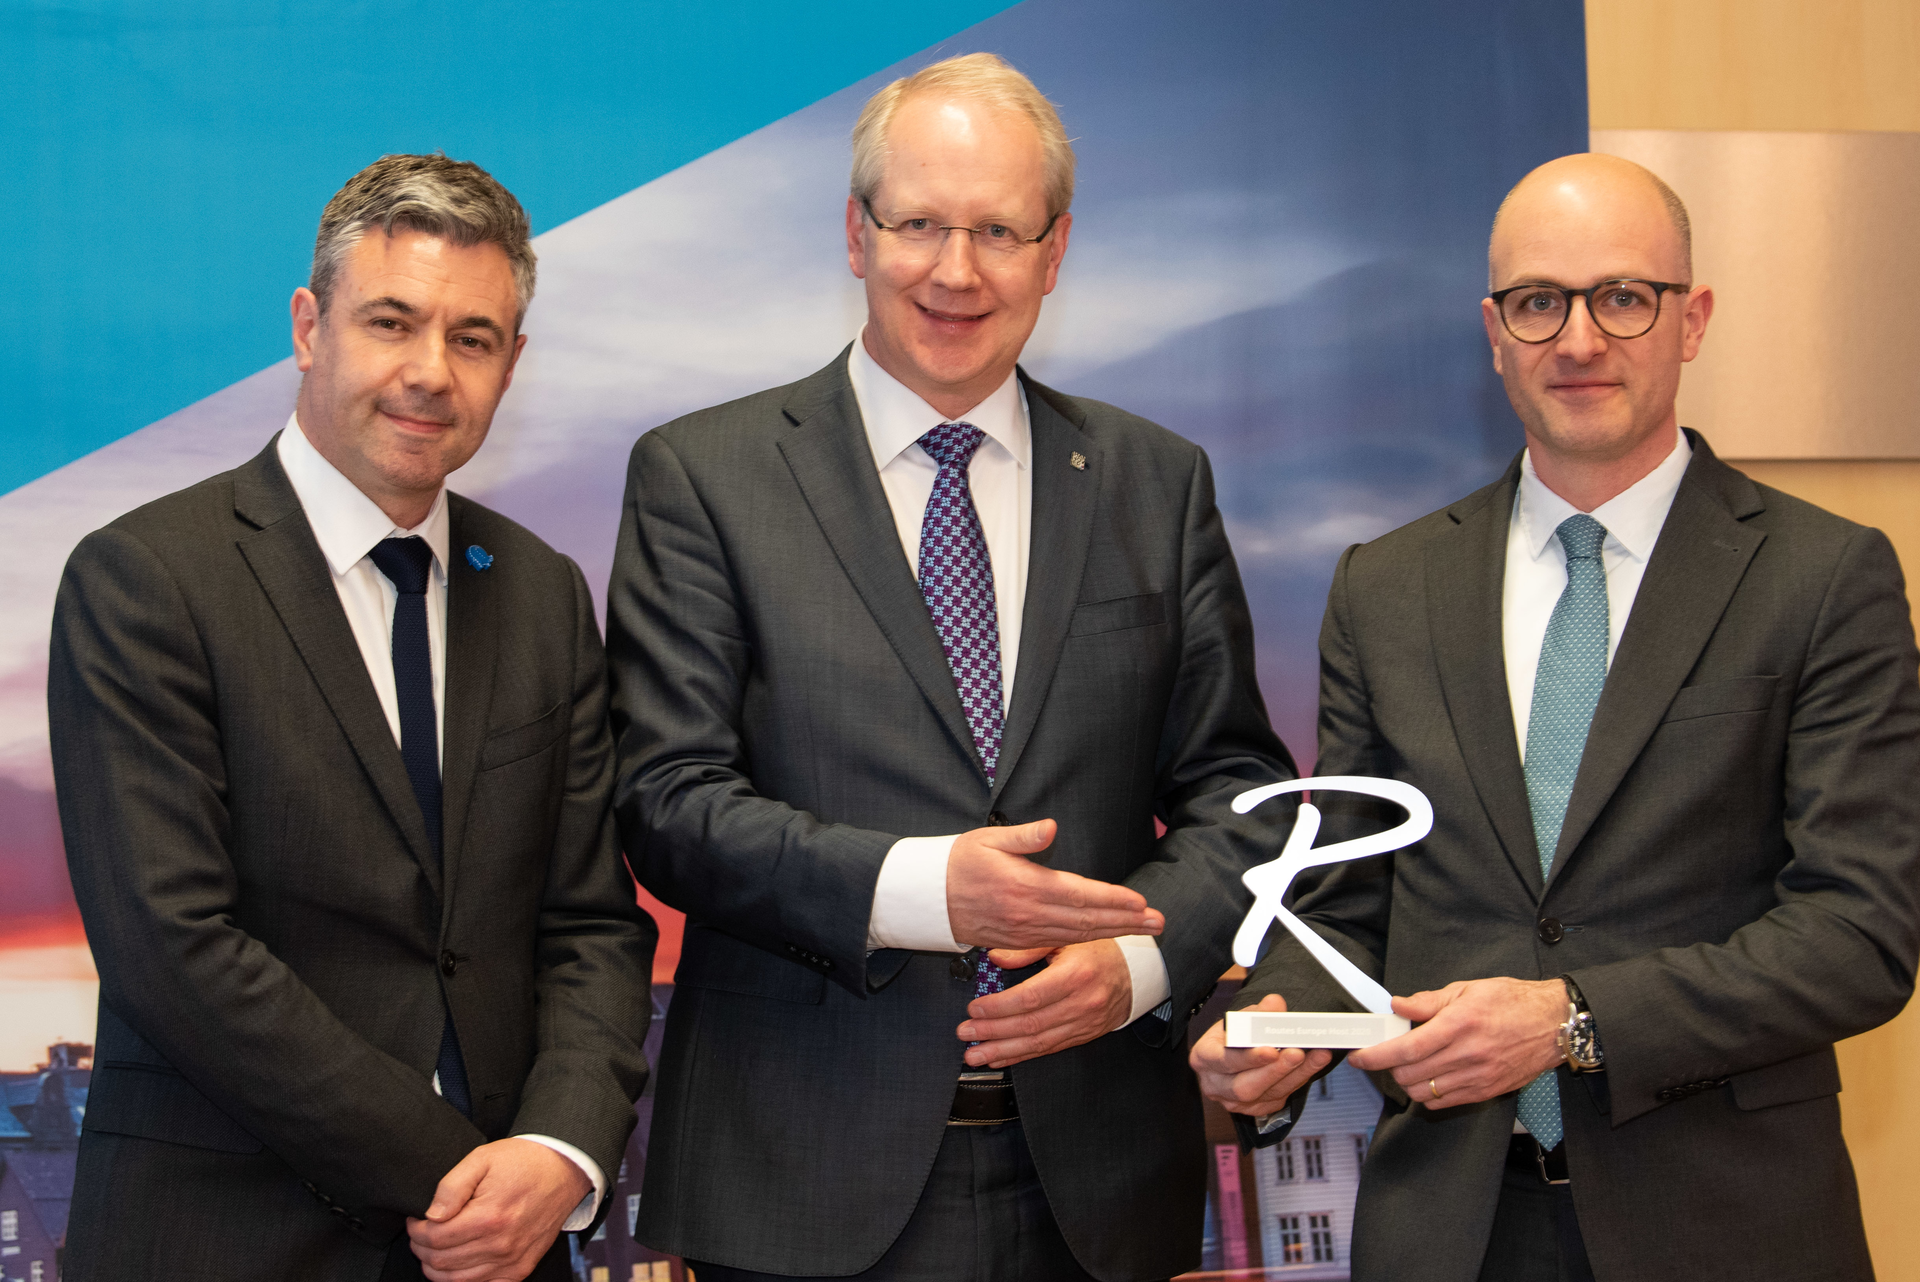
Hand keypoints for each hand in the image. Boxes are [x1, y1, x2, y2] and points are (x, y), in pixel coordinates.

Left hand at [408, 1138, 592, 1281]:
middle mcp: (501, 1245)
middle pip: (441, 1262)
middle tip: (422, 1233)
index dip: (416, 1230)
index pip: (434, 1238)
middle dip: (422, 1248)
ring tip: (436, 1246)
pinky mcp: (520, 1269)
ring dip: (436, 1266)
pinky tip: (459, 1261)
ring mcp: (512, 1261)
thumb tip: (431, 1215)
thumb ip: (452, 1186)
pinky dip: (462, 1279)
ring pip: (455, 1280)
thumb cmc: (524, 1162)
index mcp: (489, 1217)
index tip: (416, 1220)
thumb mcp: (482, 1159)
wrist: (564, 1169)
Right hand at [946, 819, 1162, 950]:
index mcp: (1025, 887)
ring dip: (1113, 933)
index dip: (1113, 900)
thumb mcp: (987, 840)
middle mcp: (1029, 915)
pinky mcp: (1018, 942)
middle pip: (1087, 920)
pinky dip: (1087, 940)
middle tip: (1159, 923)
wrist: (926, 899)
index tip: (1141, 902)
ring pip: (1077, 935)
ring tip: (1143, 930)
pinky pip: (1060, 942)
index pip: (1080, 895)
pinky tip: (1105, 936)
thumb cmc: (957, 862)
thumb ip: (1023, 836)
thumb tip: (1052, 827)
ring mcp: (1024, 932)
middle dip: (1126, 922)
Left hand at [955, 939, 1134, 1067]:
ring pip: (1037, 1043)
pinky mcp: (1082, 1036)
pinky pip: (1048, 1049)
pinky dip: (1022, 1056)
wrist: (1134, 973)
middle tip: (966, 1033)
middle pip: (1030, 1024)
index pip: (1031, 997)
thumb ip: (1029, 947)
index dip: (999, 1007)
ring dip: (1002, 1051)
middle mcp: (1081, 1003)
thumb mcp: (1066, 938)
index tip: (974, 1009)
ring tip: (976, 1054)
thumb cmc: (1099, 951)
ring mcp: (1083, 1024)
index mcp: (1075, 975)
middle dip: (992, 1032)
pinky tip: (1001, 1058)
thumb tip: (996, 957)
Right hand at [1189, 993, 1333, 1115]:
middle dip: (1274, 1071)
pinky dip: (1299, 1079)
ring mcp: (1234, 1101)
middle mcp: (1215, 1084)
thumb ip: (1259, 1012)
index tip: (1271, 1051)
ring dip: (1296, 1074)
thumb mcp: (1242, 1016)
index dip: (1248, 1058)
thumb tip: (1275, 1003)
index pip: (1224, 1061)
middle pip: (1244, 1087)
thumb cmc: (1235, 1032)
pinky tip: (1314, 1064)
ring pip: (1267, 1094)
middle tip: (1297, 1053)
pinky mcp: (1256, 1108)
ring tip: (1317, 1055)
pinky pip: (1280, 1097)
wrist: (1237, 1049)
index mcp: (1204, 1057)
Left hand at [1347, 977, 1565, 1107]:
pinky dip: (1428, 1094)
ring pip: (1423, 1093)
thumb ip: (1428, 1001)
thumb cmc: (1513, 1002)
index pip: (1406, 1049)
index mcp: (1458, 1025)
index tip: (1359, 1057)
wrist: (1553, 1024)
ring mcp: (1477, 1078)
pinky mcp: (1485, 1092)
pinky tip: (1431, 1077)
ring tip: (1412, 1064)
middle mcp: (1466, 1055)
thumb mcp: (1467, 989)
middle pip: (1409, 1075)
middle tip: (1390, 1053)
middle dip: (1389, 1066)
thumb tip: (1398, 1005)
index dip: (1376, 1056)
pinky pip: (1443, 1103)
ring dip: (1408, 1081)